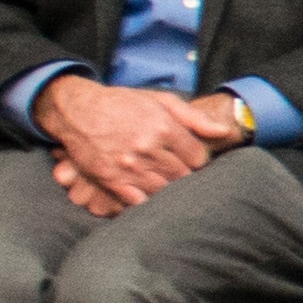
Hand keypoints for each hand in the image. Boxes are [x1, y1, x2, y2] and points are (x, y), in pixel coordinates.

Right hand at [39, 79, 217, 216]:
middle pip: (183, 176)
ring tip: (165, 180)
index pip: (198, 157)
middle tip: (180, 171)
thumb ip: (194, 118)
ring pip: (164, 190)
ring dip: (168, 189)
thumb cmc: (123, 103)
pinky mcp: (111, 180)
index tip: (192, 159)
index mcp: (163, 127)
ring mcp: (129, 167)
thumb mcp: (160, 100)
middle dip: (185, 175)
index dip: (199, 160)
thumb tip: (223, 132)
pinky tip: (149, 193)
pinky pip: (138, 201)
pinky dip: (147, 201)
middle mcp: (148, 148)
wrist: (79, 111)